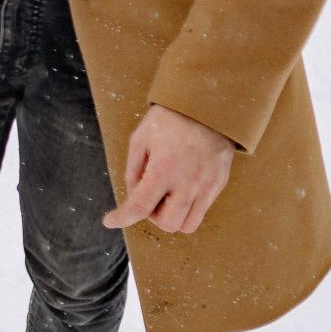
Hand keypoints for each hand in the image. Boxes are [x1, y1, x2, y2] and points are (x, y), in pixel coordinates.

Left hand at [101, 105, 237, 234]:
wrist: (207, 106)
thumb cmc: (169, 120)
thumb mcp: (140, 139)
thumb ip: (133, 170)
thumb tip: (133, 195)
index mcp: (164, 168)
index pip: (141, 206)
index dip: (123, 218)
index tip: (110, 220)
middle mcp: (188, 182)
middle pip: (167, 223)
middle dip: (151, 215)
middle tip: (147, 196)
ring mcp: (207, 185)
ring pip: (187, 225)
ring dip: (171, 217)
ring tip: (165, 196)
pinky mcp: (219, 184)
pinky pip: (202, 212)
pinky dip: (187, 209)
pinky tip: (179, 191)